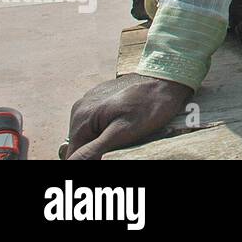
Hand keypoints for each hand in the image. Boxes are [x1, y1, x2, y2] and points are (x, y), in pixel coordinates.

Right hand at [65, 73, 192, 158]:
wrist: (170, 78)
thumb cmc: (151, 105)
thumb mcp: (123, 131)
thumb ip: (94, 149)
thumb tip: (71, 163)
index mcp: (82, 116)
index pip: (74, 154)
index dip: (91, 160)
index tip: (114, 154)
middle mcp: (81, 106)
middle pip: (82, 143)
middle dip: (100, 150)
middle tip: (125, 144)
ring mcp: (92, 100)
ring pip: (93, 133)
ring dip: (106, 140)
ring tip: (129, 135)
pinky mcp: (104, 97)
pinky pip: (101, 121)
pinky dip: (111, 129)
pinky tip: (130, 125)